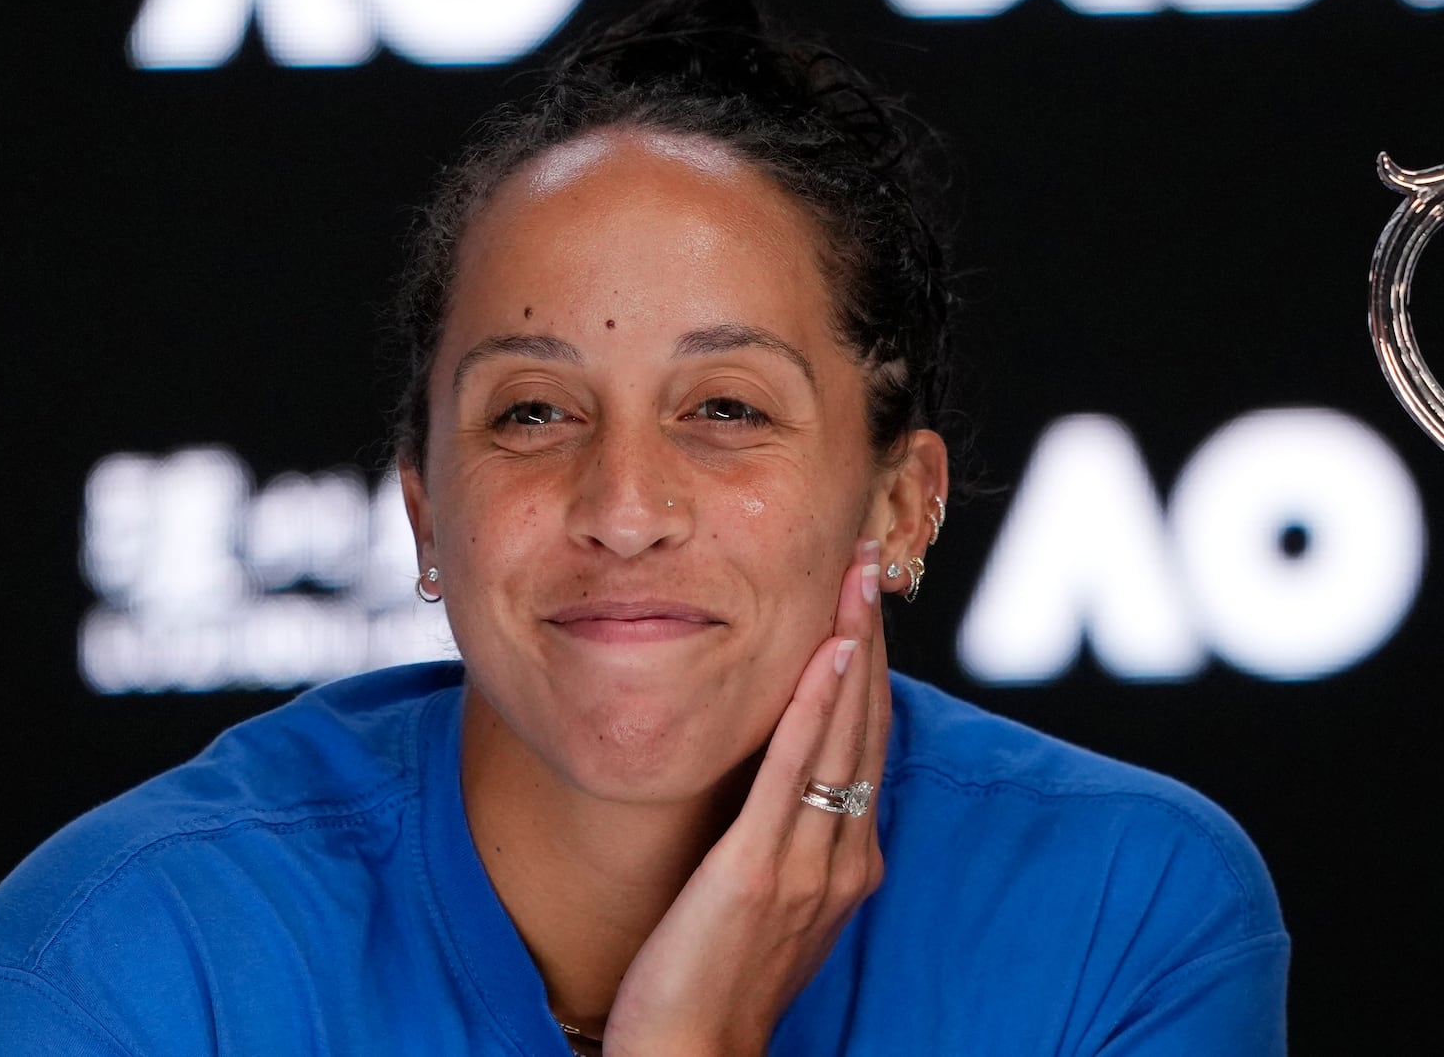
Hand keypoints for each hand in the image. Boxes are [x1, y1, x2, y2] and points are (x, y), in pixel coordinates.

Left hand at [602, 537, 890, 1055]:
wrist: (692, 1054)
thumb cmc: (718, 979)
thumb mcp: (769, 899)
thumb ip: (786, 838)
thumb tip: (783, 781)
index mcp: (848, 859)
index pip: (866, 738)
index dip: (867, 662)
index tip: (859, 594)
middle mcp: (844, 854)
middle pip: (866, 720)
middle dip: (867, 632)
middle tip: (866, 553)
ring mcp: (809, 861)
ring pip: (842, 732)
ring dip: (851, 646)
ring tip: (854, 575)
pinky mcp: (761, 868)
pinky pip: (796, 772)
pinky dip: (818, 706)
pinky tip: (828, 651)